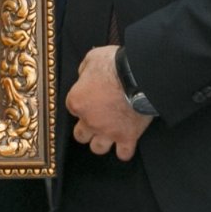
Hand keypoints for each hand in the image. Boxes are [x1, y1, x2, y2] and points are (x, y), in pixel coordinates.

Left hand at [65, 45, 153, 160]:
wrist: (139, 76)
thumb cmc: (114, 65)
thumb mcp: (92, 58)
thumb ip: (85, 70)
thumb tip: (85, 75)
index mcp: (77, 101)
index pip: (72, 108)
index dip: (81, 104)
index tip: (88, 99)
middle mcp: (89, 120)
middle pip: (80, 135)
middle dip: (86, 130)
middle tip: (95, 121)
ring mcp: (108, 131)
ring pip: (98, 148)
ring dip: (102, 142)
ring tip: (108, 134)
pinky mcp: (128, 137)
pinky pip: (124, 154)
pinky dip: (124, 150)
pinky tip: (126, 144)